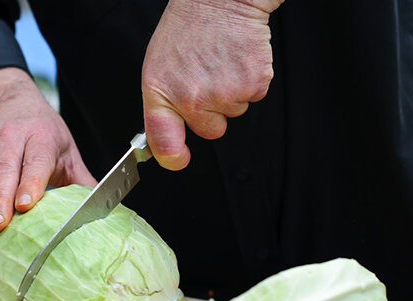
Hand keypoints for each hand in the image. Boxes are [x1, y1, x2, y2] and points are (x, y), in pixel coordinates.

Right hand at [0, 68, 96, 240]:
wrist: (11, 104)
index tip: (25, 206)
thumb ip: (82, 182)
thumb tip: (104, 213)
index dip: (30, 183)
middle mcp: (12, 136)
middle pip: (4, 171)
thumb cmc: (44, 136)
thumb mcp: (68, 152)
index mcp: (42, 137)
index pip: (36, 161)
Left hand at [141, 0, 282, 169]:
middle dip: (212, 112)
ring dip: (230, 92)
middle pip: (211, 130)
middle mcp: (191, 98)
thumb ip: (164, 104)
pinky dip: (249, 81)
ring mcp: (223, 94)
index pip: (163, 142)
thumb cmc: (189, 28)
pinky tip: (236, 59)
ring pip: (234, 112)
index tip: (179, 159)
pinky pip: (254, 97)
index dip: (172, 157)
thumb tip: (169, 136)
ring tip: (220, 62)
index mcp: (161, 93)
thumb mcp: (158, 66)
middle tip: (207, 78)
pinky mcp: (253, 84)